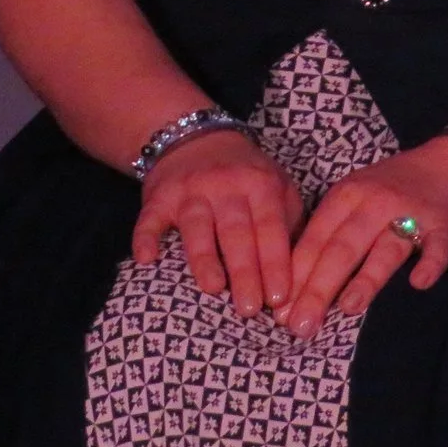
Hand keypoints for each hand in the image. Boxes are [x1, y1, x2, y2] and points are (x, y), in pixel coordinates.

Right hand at [131, 127, 307, 318]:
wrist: (196, 137)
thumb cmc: (245, 176)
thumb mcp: (278, 187)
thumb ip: (290, 225)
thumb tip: (302, 279)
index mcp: (260, 184)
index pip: (270, 228)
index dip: (275, 263)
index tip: (280, 298)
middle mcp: (225, 185)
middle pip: (235, 232)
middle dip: (244, 271)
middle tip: (249, 309)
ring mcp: (190, 190)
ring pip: (197, 226)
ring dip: (204, 257)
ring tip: (213, 288)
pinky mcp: (159, 195)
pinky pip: (150, 217)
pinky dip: (146, 236)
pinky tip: (146, 259)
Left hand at [278, 137, 447, 339]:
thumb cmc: (394, 189)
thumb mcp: (355, 198)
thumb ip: (331, 233)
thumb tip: (296, 284)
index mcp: (346, 197)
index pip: (314, 239)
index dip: (295, 276)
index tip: (279, 311)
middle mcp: (374, 203)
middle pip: (341, 248)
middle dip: (317, 288)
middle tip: (301, 324)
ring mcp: (411, 214)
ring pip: (384, 249)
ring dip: (365, 278)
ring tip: (347, 309)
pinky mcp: (445, 226)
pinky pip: (437, 248)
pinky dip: (430, 265)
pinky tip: (419, 283)